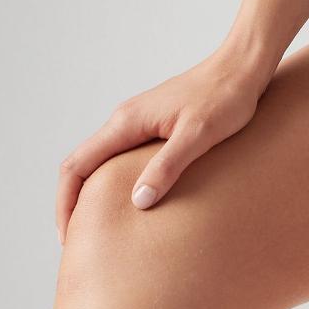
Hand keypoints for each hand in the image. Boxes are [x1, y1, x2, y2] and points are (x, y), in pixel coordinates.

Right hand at [53, 46, 275, 242]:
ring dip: (92, 192)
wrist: (242, 67)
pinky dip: (114, 181)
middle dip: (73, 203)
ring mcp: (138, 121)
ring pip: (100, 160)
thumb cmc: (225, 97)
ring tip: (100, 226)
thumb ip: (167, 167)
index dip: (66, 203)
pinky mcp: (154, 124)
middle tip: (80, 241)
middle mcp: (125, 120)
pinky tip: (132, 199)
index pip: (77, 165)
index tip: (71, 236)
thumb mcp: (197, 135)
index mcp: (126, 122)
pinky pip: (121, 155)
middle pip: (82, 164)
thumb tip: (138, 202)